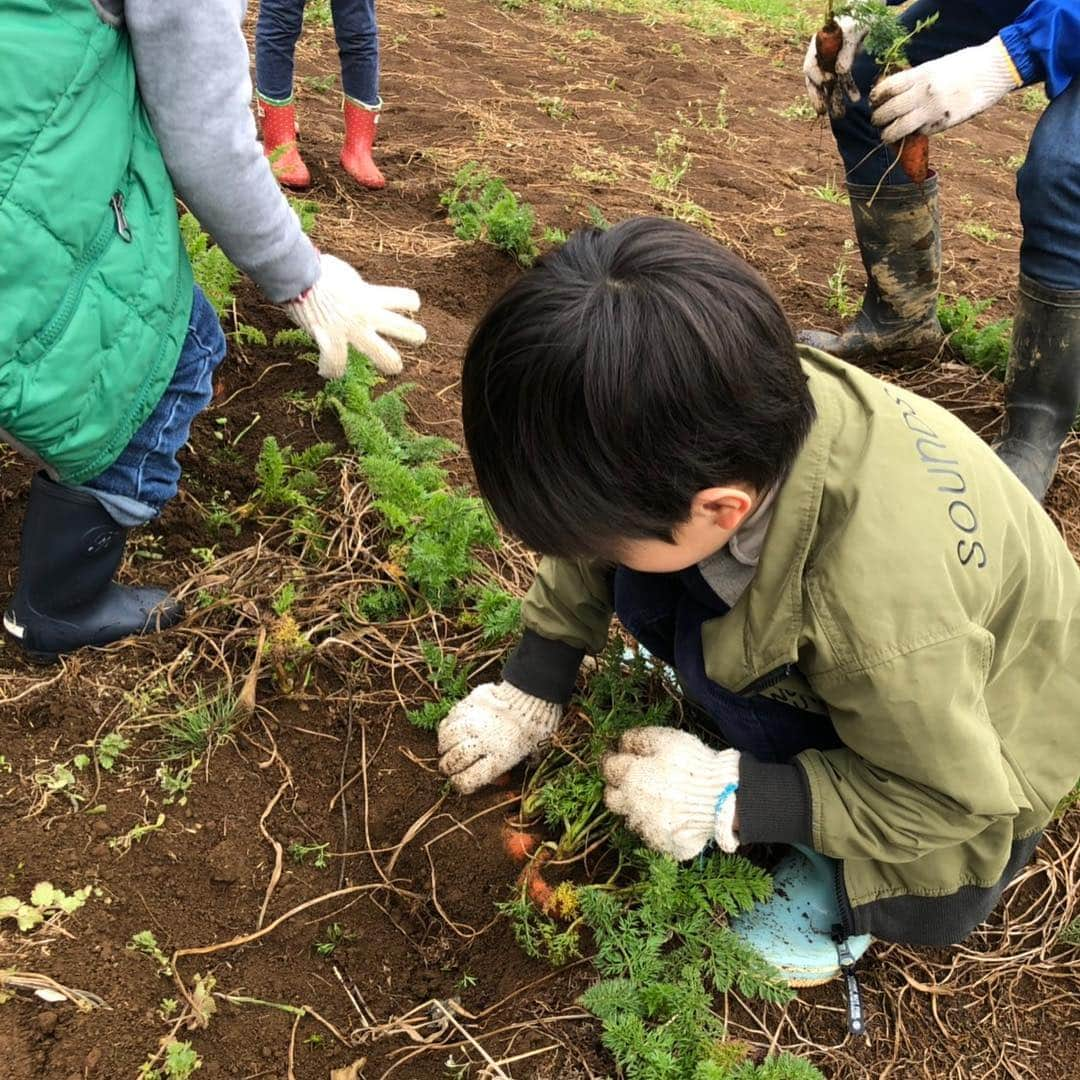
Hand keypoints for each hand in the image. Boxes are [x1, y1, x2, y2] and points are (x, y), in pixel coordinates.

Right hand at [284, 254, 426, 378]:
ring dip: (391, 364)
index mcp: (371, 296)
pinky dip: (329, 370)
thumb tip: (350, 291)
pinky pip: (335, 364)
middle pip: (407, 330)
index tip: (408, 306)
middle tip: (417, 338)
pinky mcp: (331, 341)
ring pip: (386, 357)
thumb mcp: (345, 276)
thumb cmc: (316, 270)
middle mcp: (367, 315)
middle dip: (415, 335)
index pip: (406, 299)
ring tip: (393, 367)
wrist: (297, 275)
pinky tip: (326, 372)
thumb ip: (355, 290)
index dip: (410, 302)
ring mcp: (352, 331)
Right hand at [438, 683, 561, 794]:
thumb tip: (500, 780)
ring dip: (444, 747)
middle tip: (448, 767)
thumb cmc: (538, 726)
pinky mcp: (469, 704)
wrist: (534, 694)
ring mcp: (474, 722)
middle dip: (447, 767)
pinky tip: (449, 730)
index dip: (459, 785)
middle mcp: (483, 741)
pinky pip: (449, 718)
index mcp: (500, 758)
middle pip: (454, 760)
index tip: (459, 782)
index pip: (467, 780)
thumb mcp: (533, 753)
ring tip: (446, 749)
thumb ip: (515, 767)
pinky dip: (446, 727)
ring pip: (448, 739)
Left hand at [601, 727, 739, 860]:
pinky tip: (674, 814)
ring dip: (640, 808)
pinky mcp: (663, 843)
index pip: (608, 768)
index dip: (613, 761)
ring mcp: (647, 827)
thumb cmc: (696, 764)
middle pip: (611, 798)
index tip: (619, 759)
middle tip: (636, 782)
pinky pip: (652, 834)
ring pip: (632, 817)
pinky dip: (659, 824)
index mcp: (632, 776)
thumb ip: (639, 739)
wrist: (725, 798)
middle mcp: (633, 804)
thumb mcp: (667, 739)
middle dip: (619, 789)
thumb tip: (622, 742)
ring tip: (662, 798)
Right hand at [803, 16, 867, 118]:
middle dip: (819, 96)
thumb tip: (839, 73)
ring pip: (827, 86)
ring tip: (839, 114)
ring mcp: (830, 63)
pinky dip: (847, 91)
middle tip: (822, 111)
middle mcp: (820, 57)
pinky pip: (841, 83)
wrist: (866, 13)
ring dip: (833, 100)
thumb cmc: (859, 18)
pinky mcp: (841, 68)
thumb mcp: (854, 31)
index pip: (810, 64)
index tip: (828, 82)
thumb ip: (847, 51)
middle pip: (814, 81)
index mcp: (818, 45)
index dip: (816, 76)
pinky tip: (855, 98)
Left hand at [870, 37, 1020, 142]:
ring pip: (898, 129)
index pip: (887, 88)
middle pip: (887, 111)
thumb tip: (897, 94)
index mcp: (920, 74)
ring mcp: (931, 110)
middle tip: (878, 121)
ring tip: (886, 135)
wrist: (996, 68)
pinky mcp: (942, 124)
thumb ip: (917, 80)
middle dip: (878, 119)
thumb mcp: (937, 65)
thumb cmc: (966, 64)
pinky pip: (920, 133)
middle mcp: (922, 93)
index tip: (875, 102)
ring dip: (888, 135)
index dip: (876, 97)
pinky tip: (914, 131)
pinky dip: (914, 134)